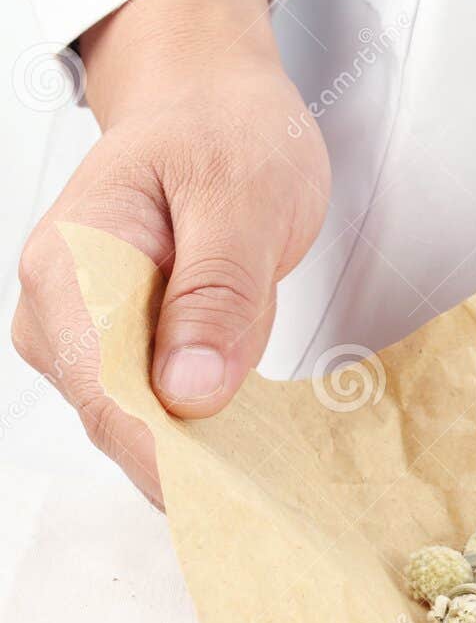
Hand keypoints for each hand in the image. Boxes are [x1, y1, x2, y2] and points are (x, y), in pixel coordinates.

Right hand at [10, 0, 329, 505]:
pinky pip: (158, 411)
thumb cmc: (225, 135)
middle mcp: (58, 309)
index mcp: (72, 264)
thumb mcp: (244, 199)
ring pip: (139, 427)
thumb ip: (219, 293)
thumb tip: (188, 390)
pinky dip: (206, 434)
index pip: (107, 393)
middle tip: (269, 518)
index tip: (227, 510)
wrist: (211, 104)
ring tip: (270, 495)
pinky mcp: (119, 349)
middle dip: (190, 470)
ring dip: (203, 458)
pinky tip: (253, 457)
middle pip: (118, 423)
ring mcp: (82, 335)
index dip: (166, 458)